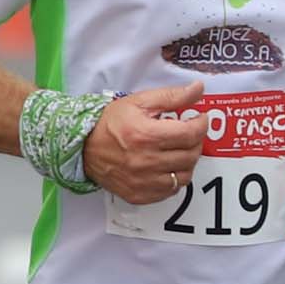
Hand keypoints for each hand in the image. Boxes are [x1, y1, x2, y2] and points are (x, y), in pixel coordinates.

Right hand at [82, 80, 208, 203]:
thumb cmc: (110, 123)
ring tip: (179, 150)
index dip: (201, 124)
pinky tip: (168, 167)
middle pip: (191, 155)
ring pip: (184, 176)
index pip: (191, 134)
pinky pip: (170, 191)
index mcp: (147, 135)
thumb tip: (198, 89)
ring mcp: (143, 181)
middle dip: (196, 141)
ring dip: (188, 162)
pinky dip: (174, 179)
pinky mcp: (139, 194)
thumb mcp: (139, 102)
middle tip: (188, 133)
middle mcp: (146, 161)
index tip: (198, 119)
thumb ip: (172, 96)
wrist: (83, 147)